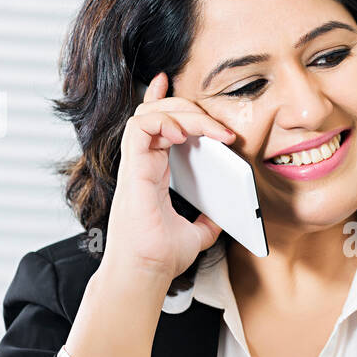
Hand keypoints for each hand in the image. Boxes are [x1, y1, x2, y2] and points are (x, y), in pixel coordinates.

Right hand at [102, 71, 236, 285]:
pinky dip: (160, 120)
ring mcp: (135, 165)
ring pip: (148, 114)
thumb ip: (206, 222)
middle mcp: (141, 164)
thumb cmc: (159, 257)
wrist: (146, 275)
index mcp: (152, 172)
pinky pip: (139, 128)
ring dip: (180, 112)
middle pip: (155, 113)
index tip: (171, 81)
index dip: (162, 100)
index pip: (153, 124)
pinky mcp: (133, 170)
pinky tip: (181, 132)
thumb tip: (222, 219)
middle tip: (219, 126)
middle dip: (188, 108)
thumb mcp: (196, 235)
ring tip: (207, 129)